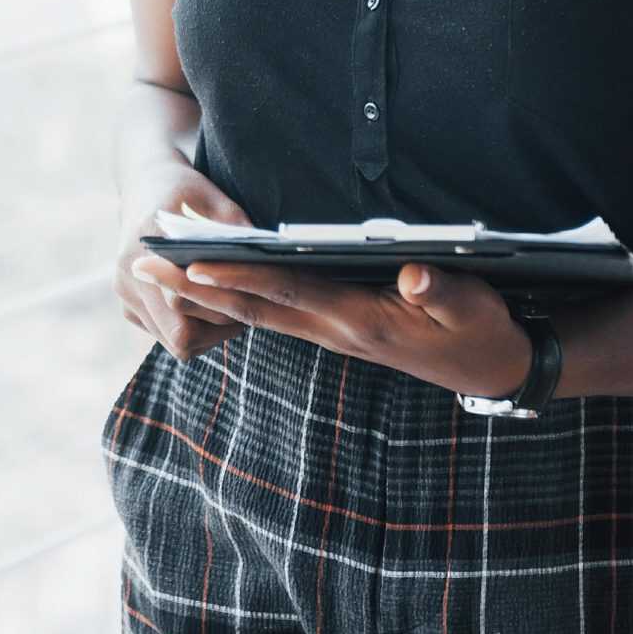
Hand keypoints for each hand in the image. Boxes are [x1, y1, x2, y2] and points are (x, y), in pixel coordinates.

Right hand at [114, 161, 252, 363]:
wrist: (143, 186)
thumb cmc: (185, 191)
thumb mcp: (215, 200)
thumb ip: (236, 232)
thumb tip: (269, 263)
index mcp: (145, 244)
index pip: (181, 298)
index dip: (222, 305)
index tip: (251, 297)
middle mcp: (128, 275)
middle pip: (180, 333)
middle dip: (219, 327)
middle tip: (250, 309)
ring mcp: (125, 295)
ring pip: (175, 343)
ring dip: (209, 334)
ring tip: (233, 308)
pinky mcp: (129, 308)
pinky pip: (167, 337)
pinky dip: (194, 330)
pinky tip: (211, 307)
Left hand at [124, 254, 535, 398]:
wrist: (492, 369)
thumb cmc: (482, 332)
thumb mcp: (476, 308)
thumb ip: (446, 289)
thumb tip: (417, 270)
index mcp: (359, 321)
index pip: (286, 293)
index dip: (238, 277)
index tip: (190, 265)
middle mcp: (332, 329)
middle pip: (250, 305)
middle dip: (193, 286)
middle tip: (139, 264)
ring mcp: (329, 332)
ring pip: (254, 311)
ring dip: (204, 290)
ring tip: (158, 267)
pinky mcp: (335, 328)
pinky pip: (273, 313)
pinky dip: (236, 295)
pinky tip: (211, 281)